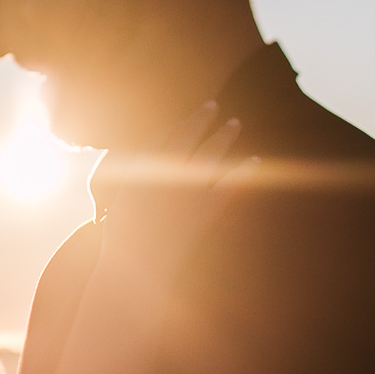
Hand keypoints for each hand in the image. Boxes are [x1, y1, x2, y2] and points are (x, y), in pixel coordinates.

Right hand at [98, 101, 258, 284]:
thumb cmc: (121, 243)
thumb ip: (130, 185)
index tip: (184, 118)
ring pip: (212, 151)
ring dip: (225, 135)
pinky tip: (256, 160)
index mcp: (142, 169)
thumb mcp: (118, 207)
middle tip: (213, 105)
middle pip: (187, 134)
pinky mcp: (207, 209)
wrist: (135, 268)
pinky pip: (231, 184)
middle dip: (200, 118)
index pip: (160, 136)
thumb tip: (140, 174)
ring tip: (235, 123)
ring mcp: (189, 189)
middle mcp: (166, 172)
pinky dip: (245, 171)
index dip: (174, 125)